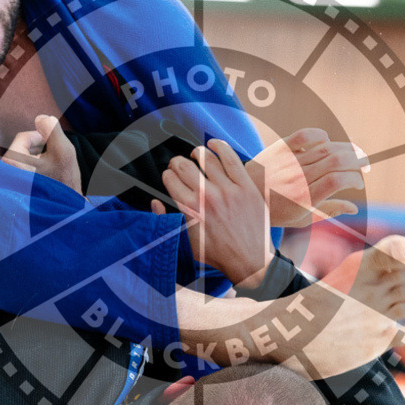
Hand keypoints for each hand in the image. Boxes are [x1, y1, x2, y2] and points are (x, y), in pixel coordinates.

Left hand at [2, 114, 81, 194]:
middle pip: (22, 149)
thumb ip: (52, 129)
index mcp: (12, 162)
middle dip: (40, 149)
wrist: (66, 211)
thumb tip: (40, 118)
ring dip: (39, 159)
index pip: (23, 138)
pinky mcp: (14, 191)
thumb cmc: (64, 182)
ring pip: (23, 161)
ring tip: (53, 168)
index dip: (42, 137)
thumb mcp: (64, 151)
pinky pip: (22, 172)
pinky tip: (47, 178)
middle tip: (55, 157)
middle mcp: (4, 173)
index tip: (54, 144)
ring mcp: (8, 183)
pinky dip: (35, 170)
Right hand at [153, 138, 273, 286]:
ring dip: (197, 153)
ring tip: (196, 154)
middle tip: (179, 164)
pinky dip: (220, 146)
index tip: (170, 176)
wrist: (250, 261)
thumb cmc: (217, 254)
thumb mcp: (185, 243)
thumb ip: (166, 221)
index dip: (167, 175)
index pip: (171, 179)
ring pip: (207, 158)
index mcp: (190, 209)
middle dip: (177, 162)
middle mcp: (207, 197)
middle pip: (184, 165)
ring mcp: (228, 190)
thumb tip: (155, 203)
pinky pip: (231, 158)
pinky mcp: (246, 187)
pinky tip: (213, 144)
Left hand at [245, 128, 367, 226]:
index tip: (357, 184)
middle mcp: (297, 177)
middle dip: (358, 160)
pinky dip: (322, 136)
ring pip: (326, 147)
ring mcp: (288, 161)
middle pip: (336, 160)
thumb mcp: (301, 219)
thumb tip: (354, 209)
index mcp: (303, 198)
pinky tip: (327, 144)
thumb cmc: (274, 212)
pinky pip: (306, 134)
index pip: (337, 180)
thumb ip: (329, 211)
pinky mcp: (280, 147)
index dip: (354, 179)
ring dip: (346, 149)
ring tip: (354, 155)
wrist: (242, 196)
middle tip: (365, 166)